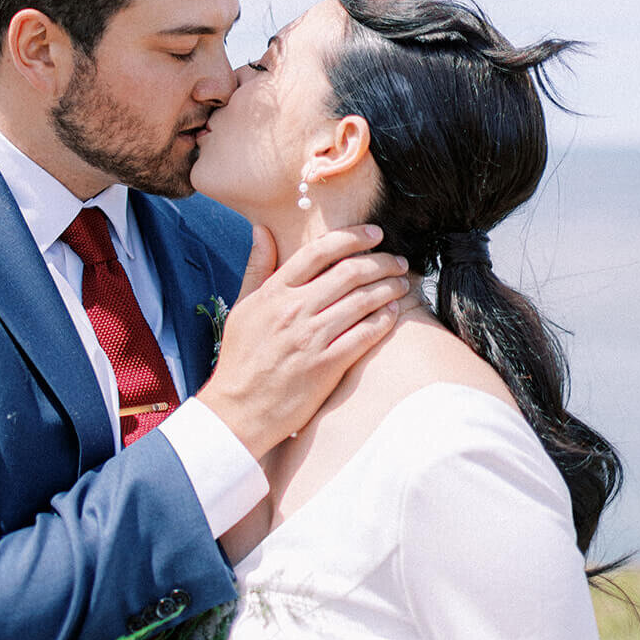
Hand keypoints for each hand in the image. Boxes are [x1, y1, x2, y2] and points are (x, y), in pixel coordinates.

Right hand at [196, 225, 407, 458]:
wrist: (238, 410)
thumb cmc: (240, 358)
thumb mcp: (242, 307)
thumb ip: (256, 267)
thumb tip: (262, 229)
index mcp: (274, 292)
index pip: (318, 252)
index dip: (351, 237)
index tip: (374, 234)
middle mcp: (294, 310)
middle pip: (349, 273)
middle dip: (381, 262)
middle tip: (397, 260)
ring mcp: (311, 338)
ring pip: (362, 301)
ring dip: (388, 288)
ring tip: (401, 284)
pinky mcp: (326, 365)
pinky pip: (364, 335)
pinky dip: (383, 320)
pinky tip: (392, 314)